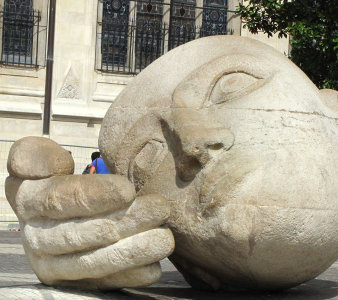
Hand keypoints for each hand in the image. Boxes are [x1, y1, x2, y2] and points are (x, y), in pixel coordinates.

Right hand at [5, 137, 173, 289]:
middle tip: (160, 208)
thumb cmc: (56, 178)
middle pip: (82, 233)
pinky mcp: (75, 282)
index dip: (94, 195)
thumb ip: (38, 156)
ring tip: (165, 239)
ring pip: (93, 262)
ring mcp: (55, 265)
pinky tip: (153, 268)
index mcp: (28, 201)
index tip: (128, 189)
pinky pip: (102, 283)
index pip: (59, 199)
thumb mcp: (40, 160)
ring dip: (132, 252)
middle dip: (125, 221)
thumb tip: (53, 166)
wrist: (55, 212)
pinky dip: (128, 277)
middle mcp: (37, 238)